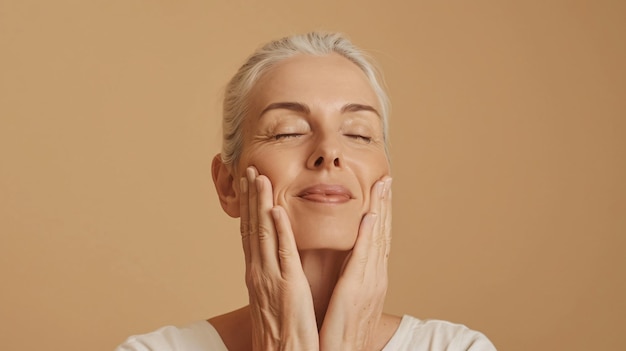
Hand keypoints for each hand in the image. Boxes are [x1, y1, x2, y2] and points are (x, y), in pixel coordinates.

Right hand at [240, 166, 318, 350]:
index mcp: (257, 273)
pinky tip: (275, 210)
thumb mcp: (272, 297)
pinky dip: (277, 230)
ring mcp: (270, 277)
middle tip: (247, 169)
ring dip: (259, 204)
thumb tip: (274, 261)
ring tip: (258, 178)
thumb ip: (272, 275)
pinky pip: (282, 253)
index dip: (248, 207)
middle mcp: (258, 271)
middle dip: (249, 197)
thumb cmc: (281, 330)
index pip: (250, 233)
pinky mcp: (287, 286)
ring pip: (262, 233)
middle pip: (250, 227)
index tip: (246, 184)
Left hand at [319, 177, 392, 350]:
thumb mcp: (349, 299)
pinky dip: (369, 237)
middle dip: (385, 205)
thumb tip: (348, 263)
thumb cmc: (342, 331)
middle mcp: (374, 276)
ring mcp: (369, 282)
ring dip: (380, 210)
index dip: (381, 213)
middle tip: (387, 179)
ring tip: (382, 186)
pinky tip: (370, 217)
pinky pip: (363, 259)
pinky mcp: (356, 290)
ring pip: (377, 239)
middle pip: (382, 233)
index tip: (381, 191)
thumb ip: (351, 278)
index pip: (377, 238)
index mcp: (370, 277)